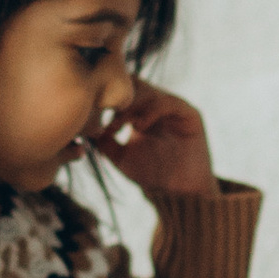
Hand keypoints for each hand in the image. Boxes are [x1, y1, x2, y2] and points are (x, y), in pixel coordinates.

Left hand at [95, 78, 216, 203]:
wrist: (179, 192)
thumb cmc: (151, 174)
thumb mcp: (120, 156)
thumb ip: (105, 141)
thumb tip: (88, 128)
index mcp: (142, 111)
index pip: (124, 90)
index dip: (107, 98)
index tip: (92, 116)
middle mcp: (159, 105)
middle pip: (134, 85)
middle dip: (117, 101)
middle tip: (105, 119)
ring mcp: (174, 108)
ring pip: (148, 92)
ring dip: (130, 107)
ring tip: (118, 125)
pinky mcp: (189, 113)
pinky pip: (167, 102)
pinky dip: (150, 111)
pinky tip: (139, 127)